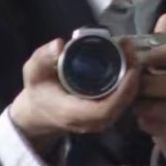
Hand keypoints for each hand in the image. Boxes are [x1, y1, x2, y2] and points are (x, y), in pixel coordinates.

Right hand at [9, 36, 139, 152]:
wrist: (37, 113)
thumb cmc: (38, 91)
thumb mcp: (33, 72)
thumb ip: (43, 58)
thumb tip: (59, 44)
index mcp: (73, 113)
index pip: (105, 109)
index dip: (122, 90)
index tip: (130, 67)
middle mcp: (90, 121)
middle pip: (121, 104)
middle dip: (132, 77)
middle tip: (130, 49)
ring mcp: (99, 120)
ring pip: (125, 102)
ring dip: (132, 78)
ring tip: (130, 51)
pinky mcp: (105, 115)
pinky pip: (122, 100)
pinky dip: (129, 82)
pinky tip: (128, 62)